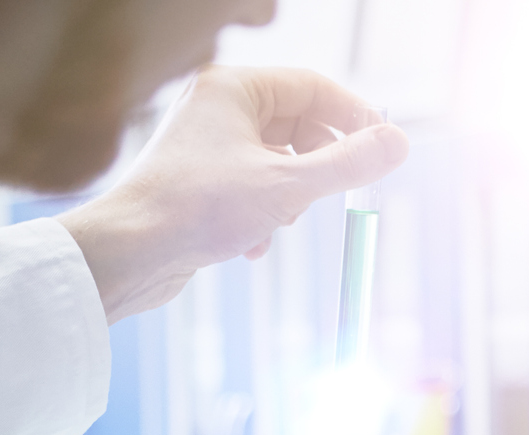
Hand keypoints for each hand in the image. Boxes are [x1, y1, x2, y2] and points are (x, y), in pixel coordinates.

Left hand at [56, 67, 407, 321]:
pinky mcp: (199, 183)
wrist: (131, 253)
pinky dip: (263, 216)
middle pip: (297, 126)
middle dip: (318, 167)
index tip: (384, 149)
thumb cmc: (199, 209)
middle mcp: (216, 108)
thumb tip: (398, 144)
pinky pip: (252, 189)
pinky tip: (251, 244)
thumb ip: (349, 164)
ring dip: (290, 199)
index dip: (354, 117)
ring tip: (277, 222)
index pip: (313, 88)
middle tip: (336, 194)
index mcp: (233, 89)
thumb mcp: (289, 187)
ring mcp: (205, 146)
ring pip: (277, 163)